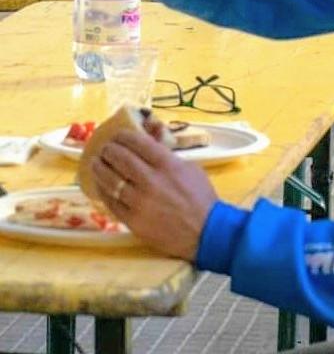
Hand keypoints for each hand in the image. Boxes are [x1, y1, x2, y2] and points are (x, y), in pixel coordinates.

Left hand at [92, 129, 217, 260]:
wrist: (204, 231)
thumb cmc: (200, 197)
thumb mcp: (189, 168)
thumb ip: (167, 154)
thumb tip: (149, 138)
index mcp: (167, 164)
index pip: (138, 142)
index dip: (123, 136)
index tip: (118, 135)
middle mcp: (151, 180)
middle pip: (120, 158)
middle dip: (109, 149)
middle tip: (105, 148)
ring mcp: (139, 202)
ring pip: (110, 180)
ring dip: (100, 168)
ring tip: (96, 163)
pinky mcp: (132, 220)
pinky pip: (111, 202)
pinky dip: (103, 191)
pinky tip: (101, 185)